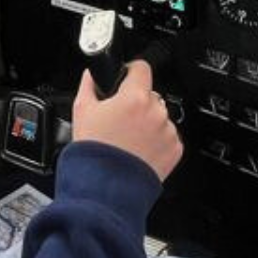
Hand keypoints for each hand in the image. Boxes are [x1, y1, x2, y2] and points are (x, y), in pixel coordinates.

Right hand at [70, 59, 180, 182]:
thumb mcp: (82, 111)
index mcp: (135, 98)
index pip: (142, 68)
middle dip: (137, 103)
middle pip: (149, 96)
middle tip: (121, 119)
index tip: (127, 77)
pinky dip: (156, 141)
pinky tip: (138, 150)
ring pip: (159, 117)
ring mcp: (167, 132)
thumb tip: (91, 74)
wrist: (106, 188)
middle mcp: (156, 112)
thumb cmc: (94, 152)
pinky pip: (167, 137)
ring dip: (148, 123)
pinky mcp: (175, 150)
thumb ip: (89, 85)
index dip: (131, 71)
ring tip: (129, 139)